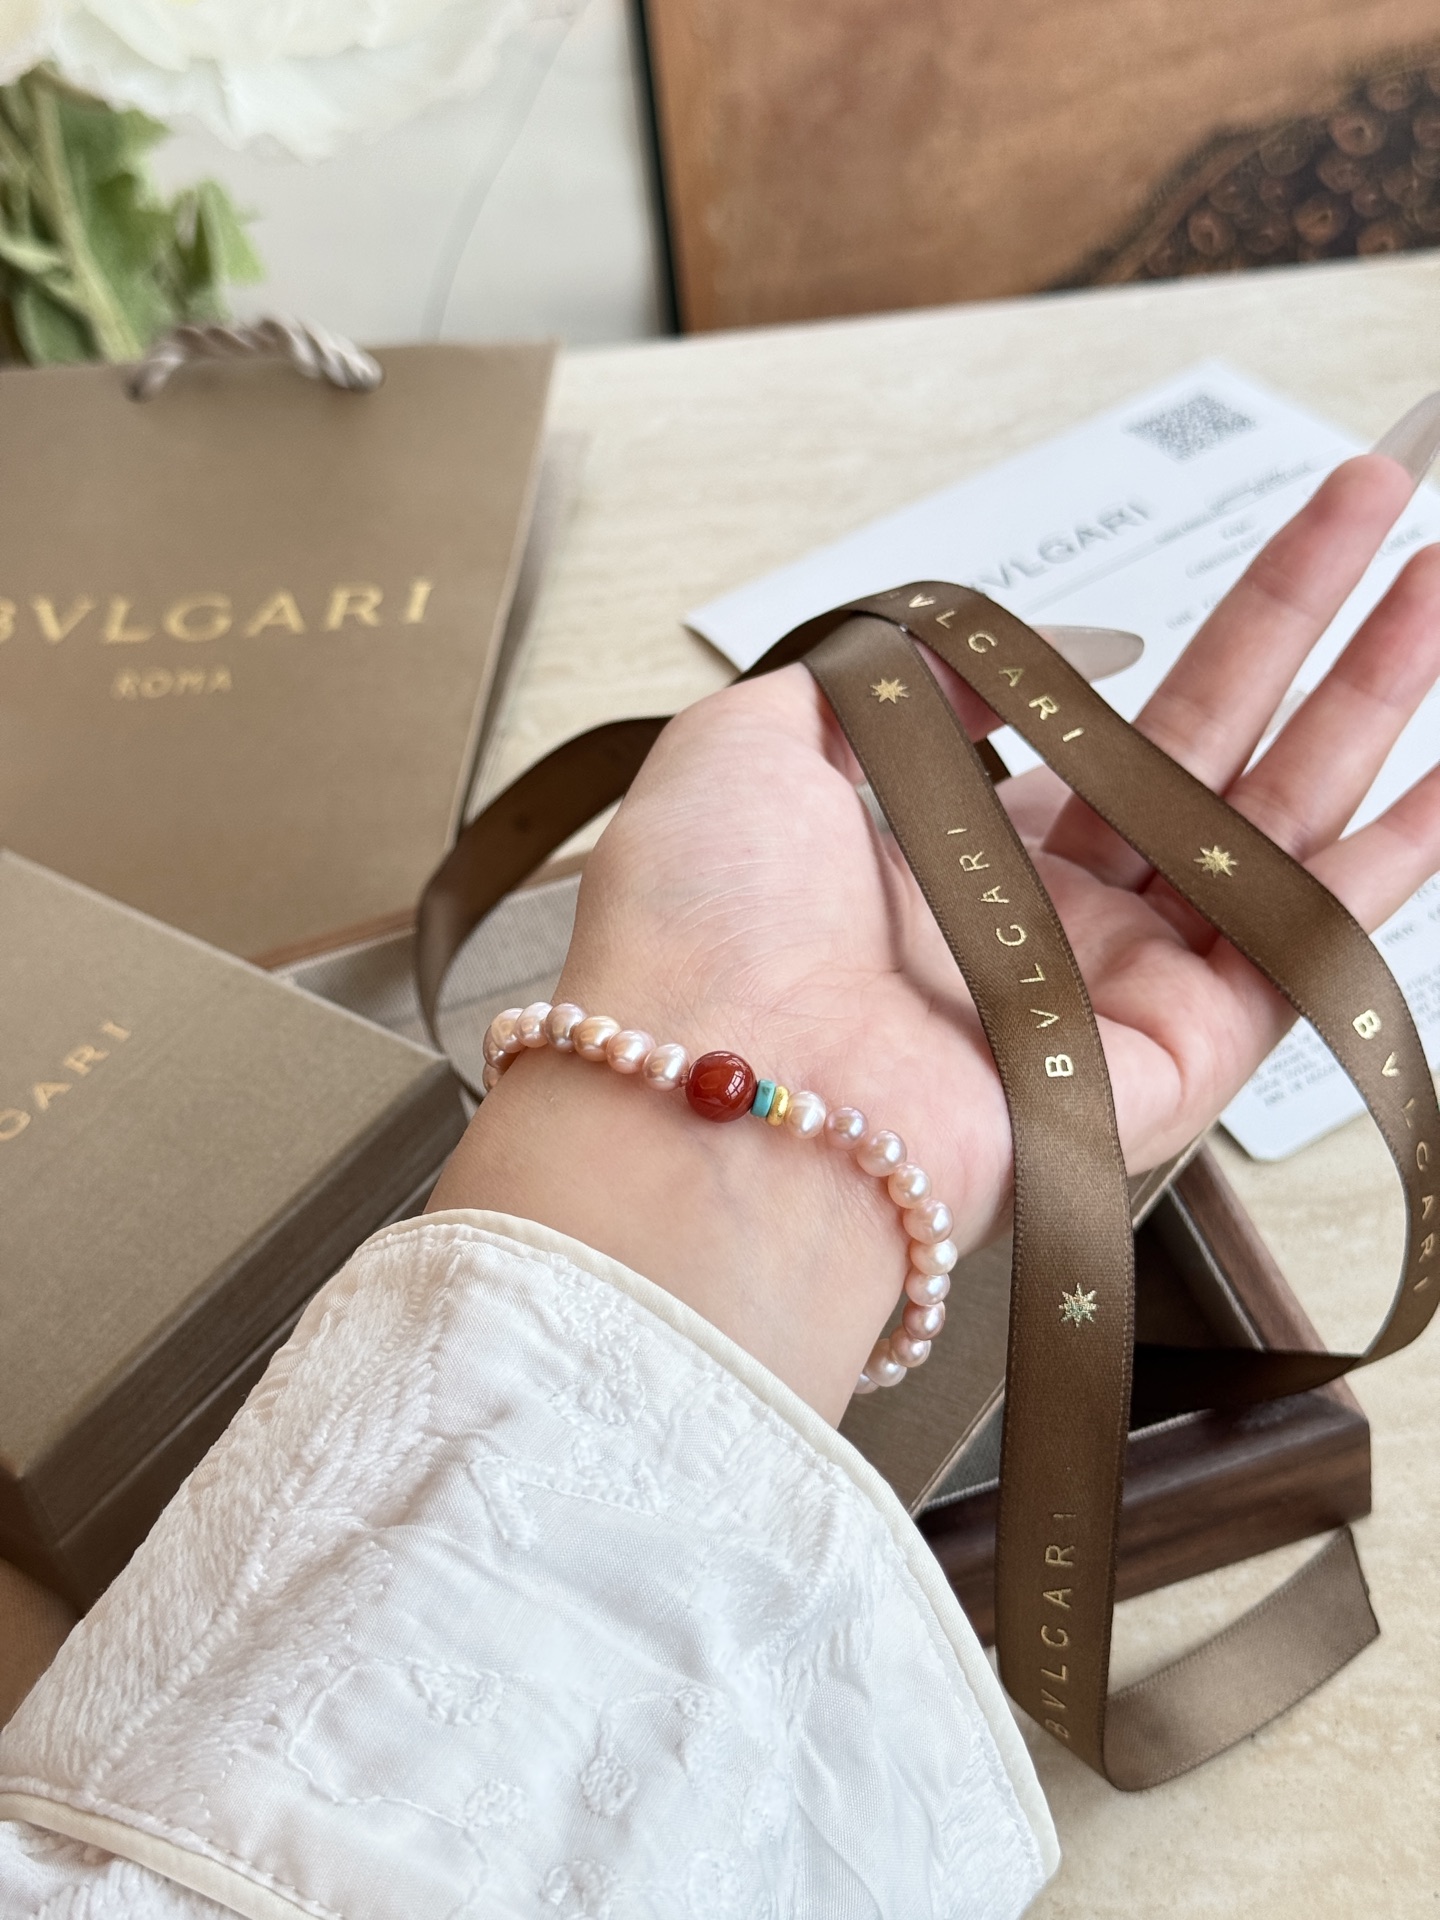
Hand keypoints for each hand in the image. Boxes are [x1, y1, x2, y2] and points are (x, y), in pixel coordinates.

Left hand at [431, 455, 1439, 1421]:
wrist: (724, 1090)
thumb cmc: (709, 924)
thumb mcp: (760, 737)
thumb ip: (888, 673)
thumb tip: (986, 650)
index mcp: (955, 838)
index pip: (1107, 716)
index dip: (1182, 622)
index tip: (1243, 543)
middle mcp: (1049, 909)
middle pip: (1216, 737)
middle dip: (1308, 616)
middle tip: (1389, 504)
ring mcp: (1124, 980)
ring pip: (1280, 815)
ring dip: (1372, 693)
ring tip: (1438, 584)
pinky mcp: (1182, 1053)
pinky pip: (1310, 941)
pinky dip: (1396, 858)